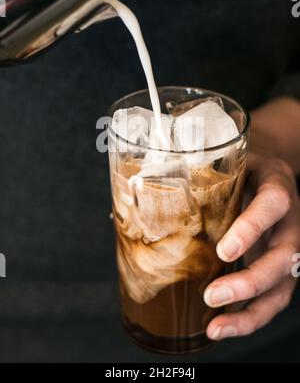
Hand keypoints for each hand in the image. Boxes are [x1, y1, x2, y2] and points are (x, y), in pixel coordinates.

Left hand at [204, 151, 299, 339]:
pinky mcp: (280, 268)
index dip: (251, 229)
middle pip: (284, 257)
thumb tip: (148, 195)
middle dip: (249, 282)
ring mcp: (288, 247)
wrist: (267, 173)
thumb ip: (201, 175)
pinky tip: (222, 326)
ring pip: (282, 286)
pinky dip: (249, 317)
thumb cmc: (242, 169)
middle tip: (212, 295)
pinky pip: (273, 298)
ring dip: (250, 311)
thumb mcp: (227, 161)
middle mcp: (290, 221)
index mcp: (277, 186)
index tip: (224, 251)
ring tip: (217, 327)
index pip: (272, 205)